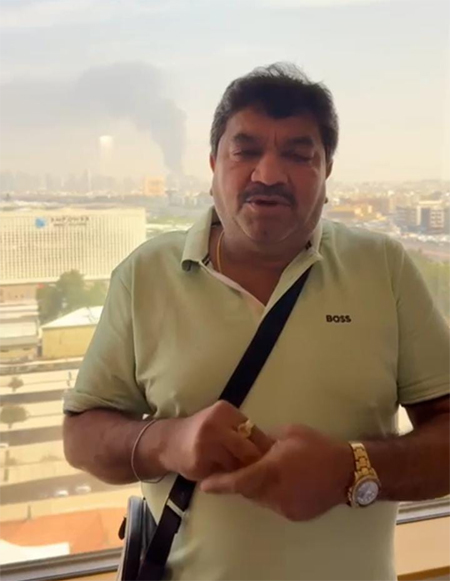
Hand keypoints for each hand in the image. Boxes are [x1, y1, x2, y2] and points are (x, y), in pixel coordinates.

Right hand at [158, 401, 273, 480]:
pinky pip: (222, 473)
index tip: (273, 461)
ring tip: (244, 477)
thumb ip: (240, 432)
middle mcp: (216, 422)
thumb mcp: (220, 424)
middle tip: (262, 474)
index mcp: (225, 411)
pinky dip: (228, 479)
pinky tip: (227, 480)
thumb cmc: (201, 434)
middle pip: (249, 449)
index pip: (254, 432)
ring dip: (242, 472)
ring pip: (237, 463)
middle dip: (256, 463)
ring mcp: (207, 441)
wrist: (168, 442)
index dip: (265, 448)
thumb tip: (272, 449)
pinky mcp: (200, 459)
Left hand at [200, 424, 353, 520]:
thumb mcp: (288, 433)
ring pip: (261, 499)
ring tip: (263, 472)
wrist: (348, 471)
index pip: (239, 481)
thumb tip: (251, 443)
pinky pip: (275, 505)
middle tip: (237, 469)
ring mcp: (285, 507)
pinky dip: (271, 494)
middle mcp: (276, 492)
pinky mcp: (295, 515)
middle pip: (248, 491)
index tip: (204, 485)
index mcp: (273, 470)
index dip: (220, 484)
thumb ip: (266, 441)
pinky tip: (281, 482)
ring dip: (257, 487)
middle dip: (241, 481)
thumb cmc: (317, 446)